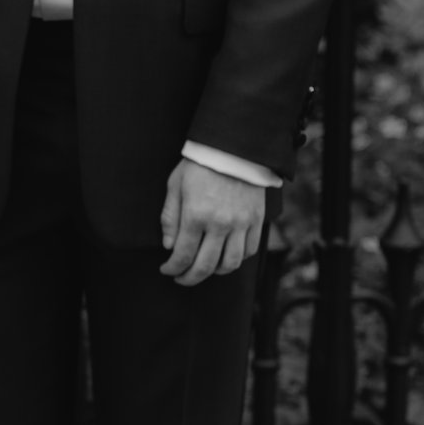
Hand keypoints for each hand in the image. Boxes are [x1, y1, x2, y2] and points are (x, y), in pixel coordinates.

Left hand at [158, 160, 271, 286]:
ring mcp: (241, 223)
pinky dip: (236, 259)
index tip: (166, 270)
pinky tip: (225, 256)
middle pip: (205, 266)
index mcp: (196, 215)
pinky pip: (249, 250)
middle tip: (182, 278)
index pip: (182, 255)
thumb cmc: (200, 164)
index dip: (172, 269)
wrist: (234, 146)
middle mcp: (220, 224)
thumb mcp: (175, 186)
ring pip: (230, 264)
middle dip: (190, 277)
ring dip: (214, 271)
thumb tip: (169, 246)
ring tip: (204, 268)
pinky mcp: (256, 220)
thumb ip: (170, 218)